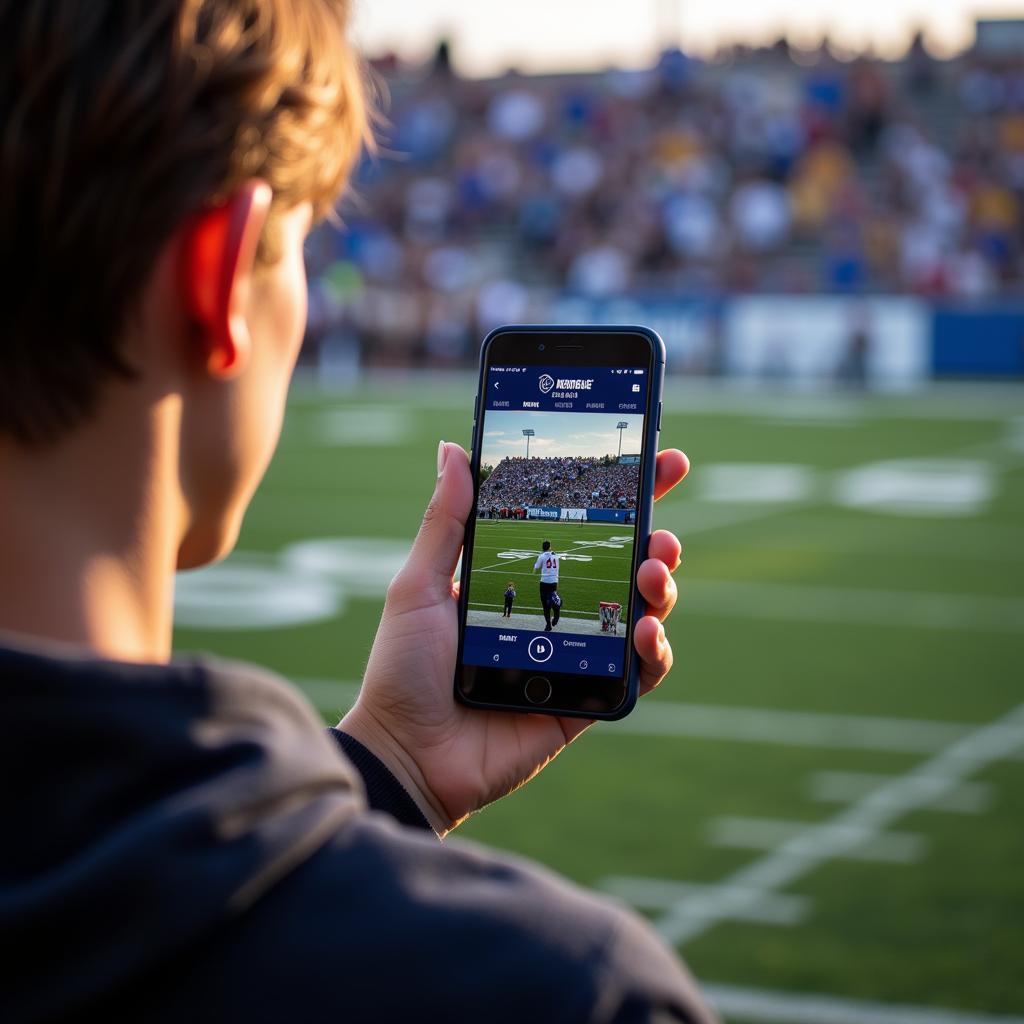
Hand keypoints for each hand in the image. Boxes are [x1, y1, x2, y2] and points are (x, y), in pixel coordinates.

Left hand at [339, 442, 688, 834]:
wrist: (406, 752)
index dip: (626, 495)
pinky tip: (643, 630)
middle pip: (627, 563)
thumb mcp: (420, 585)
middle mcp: (557, 610)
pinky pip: (640, 672)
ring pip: (642, 610)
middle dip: (658, 536)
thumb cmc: (404, 669)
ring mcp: (577, 654)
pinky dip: (654, 648)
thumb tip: (452, 449)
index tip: (659, 461)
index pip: (583, 526)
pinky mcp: (588, 699)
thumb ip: (445, 521)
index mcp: (523, 578)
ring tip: (654, 571)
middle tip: (662, 528)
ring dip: (661, 584)